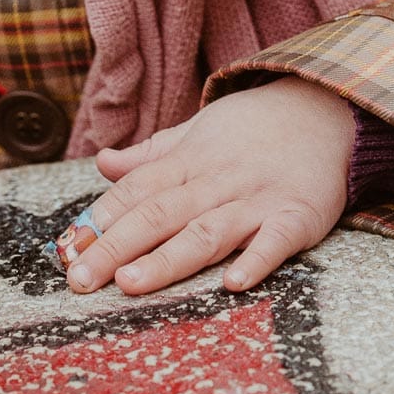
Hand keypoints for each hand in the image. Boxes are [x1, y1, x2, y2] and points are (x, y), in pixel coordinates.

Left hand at [67, 79, 354, 296]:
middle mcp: (217, 180)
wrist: (327, 109)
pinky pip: (276, 241)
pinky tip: (233, 284)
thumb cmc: (255, 130)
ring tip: (130, 283)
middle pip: (158, 215)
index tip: (67, 246)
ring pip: (206, 233)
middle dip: (114, 248)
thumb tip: (102, 163)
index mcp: (189, 161)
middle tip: (79, 279)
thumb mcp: (197, 131)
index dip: (99, 219)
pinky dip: (256, 260)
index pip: (135, 191)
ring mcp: (258, 200)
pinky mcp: (298, 216)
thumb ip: (151, 155)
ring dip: (168, 259)